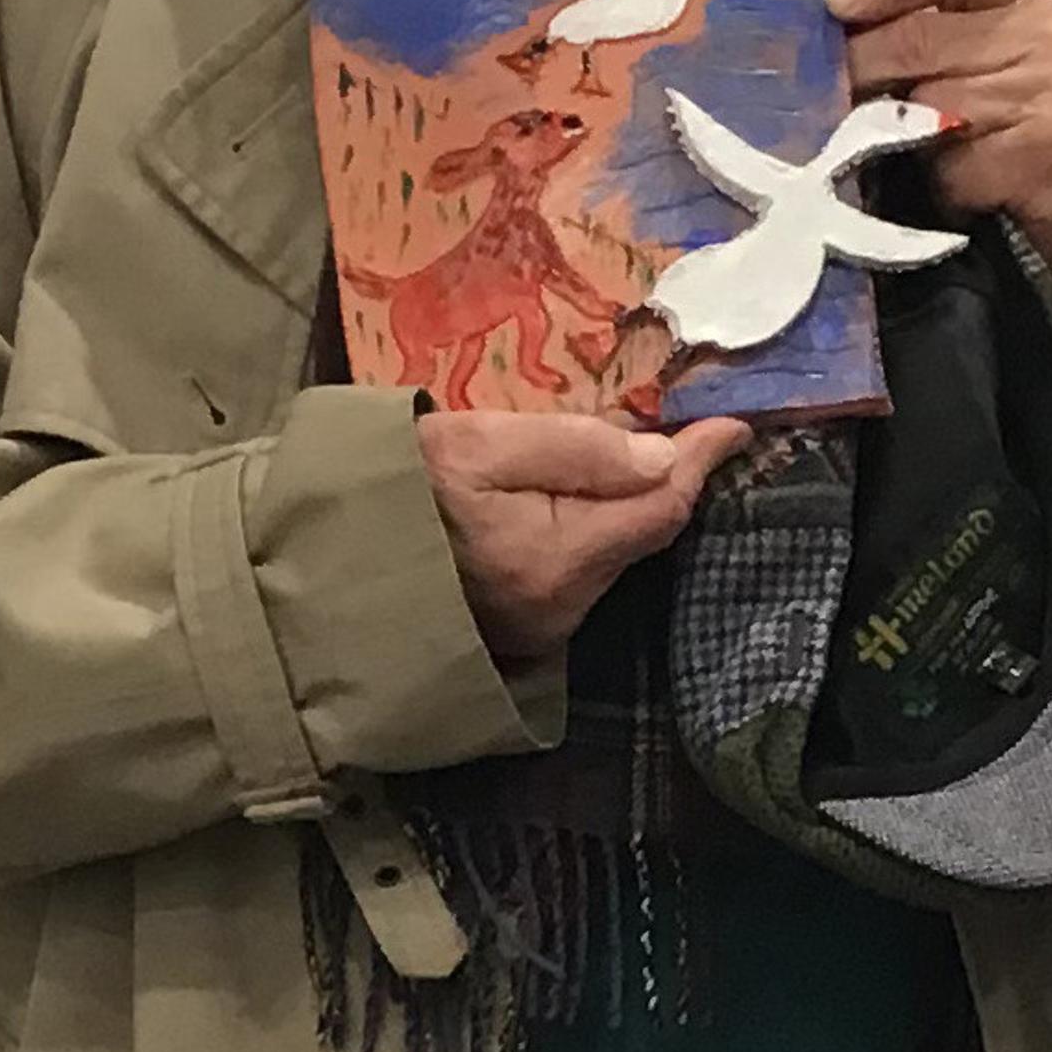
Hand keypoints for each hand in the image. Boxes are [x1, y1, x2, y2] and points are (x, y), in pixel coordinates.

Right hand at [418, 406, 749, 660]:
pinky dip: (587, 529)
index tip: (734, 424)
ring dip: (619, 502)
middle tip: (663, 418)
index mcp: (554, 558)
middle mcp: (560, 607)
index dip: (700, 461)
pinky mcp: (521, 632)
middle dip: (660, 477)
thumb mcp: (479, 443)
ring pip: (611, 552)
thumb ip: (575, 447)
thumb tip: (663, 455)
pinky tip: (563, 497)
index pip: (658, 508)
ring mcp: (540, 628)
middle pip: (640, 532)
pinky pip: (578, 570)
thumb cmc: (393, 487)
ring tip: (602, 449)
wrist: (317, 564)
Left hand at [826, 0, 1051, 332]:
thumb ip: (906, 37)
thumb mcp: (951, 71)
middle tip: (816, 97)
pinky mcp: (1048, 153)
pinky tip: (942, 190)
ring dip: (892, 134)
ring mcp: (1050, 93)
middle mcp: (1042, 36)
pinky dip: (937, 181)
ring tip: (882, 153)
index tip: (836, 3)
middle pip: (923, 34)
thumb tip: (814, 33)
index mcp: (1016, 0)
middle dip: (861, 68)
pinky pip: (958, 161)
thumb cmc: (983, 139)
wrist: (1045, 230)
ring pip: (933, 103)